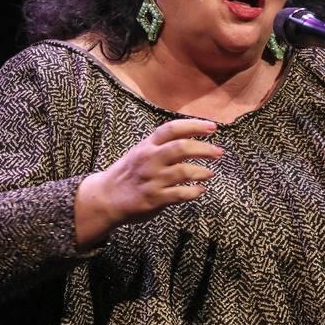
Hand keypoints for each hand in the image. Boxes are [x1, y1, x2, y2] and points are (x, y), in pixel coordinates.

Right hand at [75, 118, 222, 248]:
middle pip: (181, 148)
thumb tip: (193, 136)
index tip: (212, 127)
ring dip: (202, 171)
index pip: (173, 129)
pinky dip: (194, 191)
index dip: (194, 125)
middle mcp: (150, 160)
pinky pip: (180, 194)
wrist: (106, 198)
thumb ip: (163, 144)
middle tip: (218, 152)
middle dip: (204, 149)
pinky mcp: (154, 199)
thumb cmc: (129, 172)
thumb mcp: (141, 151)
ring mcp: (152, 180)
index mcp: (147, 145)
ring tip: (210, 173)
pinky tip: (200, 190)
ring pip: (184, 171)